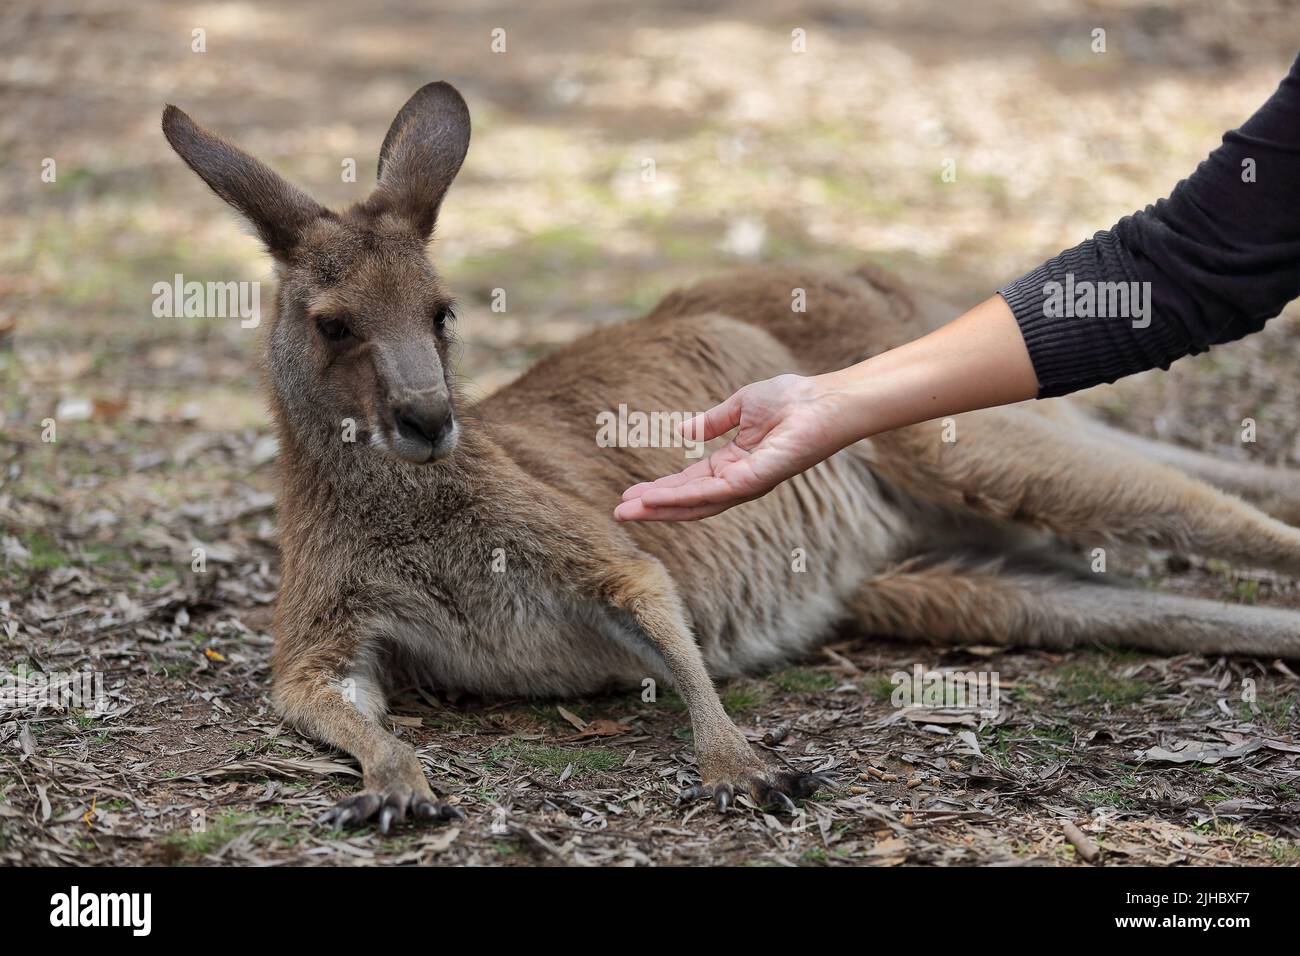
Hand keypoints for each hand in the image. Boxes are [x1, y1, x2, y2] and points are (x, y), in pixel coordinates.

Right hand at [614, 373, 849, 520]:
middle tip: (619, 513)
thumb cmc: (792, 399)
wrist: (823, 400)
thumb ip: (712, 422)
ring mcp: (746, 483)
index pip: (690, 483)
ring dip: (660, 508)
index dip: (660, 490)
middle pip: (688, 500)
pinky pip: (712, 492)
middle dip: (653, 507)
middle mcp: (738, 480)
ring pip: (695, 503)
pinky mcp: (755, 480)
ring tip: (628, 512)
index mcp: (733, 464)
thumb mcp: (740, 407)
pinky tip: (657, 499)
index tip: (632, 495)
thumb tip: (683, 431)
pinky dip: (682, 497)